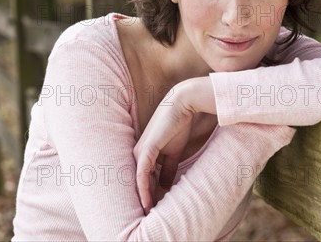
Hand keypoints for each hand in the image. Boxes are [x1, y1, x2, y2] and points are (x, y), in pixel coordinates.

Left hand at [133, 77, 215, 212]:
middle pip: (138, 181)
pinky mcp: (146, 150)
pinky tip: (146, 201)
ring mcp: (141, 151)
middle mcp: (139, 153)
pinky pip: (142, 174)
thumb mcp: (174, 152)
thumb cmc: (178, 125)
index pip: (144, 178)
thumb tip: (167, 185)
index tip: (153, 208)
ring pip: (138, 180)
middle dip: (143, 198)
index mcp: (145, 153)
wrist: (182, 105)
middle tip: (148, 215)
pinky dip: (143, 189)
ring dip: (142, 198)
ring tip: (147, 214)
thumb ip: (169, 168)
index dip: (148, 193)